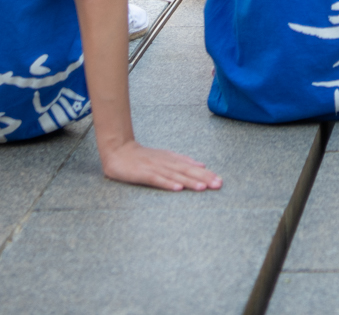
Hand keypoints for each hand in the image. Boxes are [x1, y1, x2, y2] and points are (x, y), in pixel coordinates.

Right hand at [100, 139, 221, 190]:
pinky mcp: (143, 173)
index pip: (192, 168)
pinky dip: (168, 183)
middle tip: (218, 185)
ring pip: (175, 175)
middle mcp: (166, 163)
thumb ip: (182, 161)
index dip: (207, 174)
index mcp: (172, 159)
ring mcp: (155, 167)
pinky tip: (178, 188)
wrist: (118, 150)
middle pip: (187, 171)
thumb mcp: (165, 157)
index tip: (220, 181)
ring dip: (190, 181)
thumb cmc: (142, 157)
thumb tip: (202, 165)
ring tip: (203, 187)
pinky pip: (157, 179)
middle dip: (204, 178)